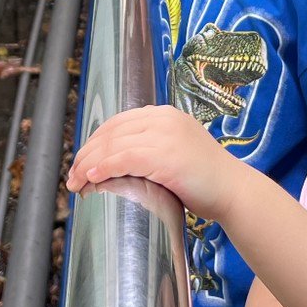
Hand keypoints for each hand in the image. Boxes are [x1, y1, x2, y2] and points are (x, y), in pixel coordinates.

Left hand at [66, 104, 244, 219]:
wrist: (234, 191)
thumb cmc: (205, 180)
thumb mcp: (175, 153)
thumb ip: (151, 149)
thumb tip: (116, 163)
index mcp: (164, 114)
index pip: (118, 122)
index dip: (94, 142)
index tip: (81, 162)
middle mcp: (163, 118)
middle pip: (112, 131)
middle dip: (86, 154)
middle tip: (72, 177)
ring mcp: (165, 135)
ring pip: (114, 144)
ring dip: (89, 164)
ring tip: (76, 183)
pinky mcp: (166, 156)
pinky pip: (126, 158)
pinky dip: (105, 167)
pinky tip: (93, 178)